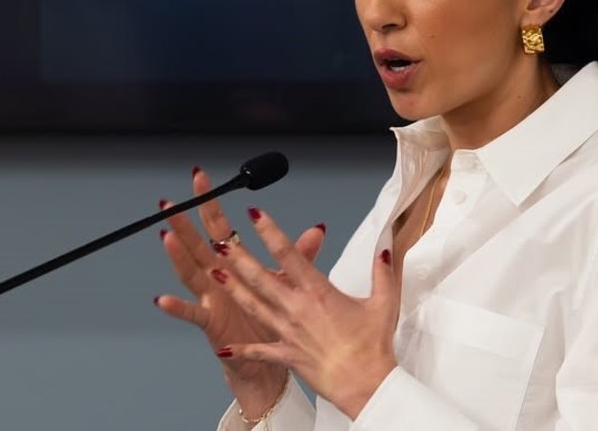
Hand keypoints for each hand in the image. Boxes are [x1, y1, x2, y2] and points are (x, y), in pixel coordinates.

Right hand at [153, 168, 325, 399]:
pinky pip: (192, 314)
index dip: (210, 203)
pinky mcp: (212, 323)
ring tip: (167, 236)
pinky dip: (177, 307)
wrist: (268, 361)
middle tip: (171, 202)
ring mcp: (212, 300)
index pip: (219, 226)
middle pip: (198, 244)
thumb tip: (317, 229)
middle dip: (184, 222)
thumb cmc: (273, 320)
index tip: (201, 179)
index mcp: (235, 265)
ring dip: (178, 255)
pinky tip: (162, 299)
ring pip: (191, 273)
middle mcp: (218, 279)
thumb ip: (298, 255)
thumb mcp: (288, 283)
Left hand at [214, 207, 399, 419]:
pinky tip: (223, 348)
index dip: (269, 231)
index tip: (255, 214)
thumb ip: (382, 273)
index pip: (288, 254)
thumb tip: (384, 249)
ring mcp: (287, 332)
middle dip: (238, 257)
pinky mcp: (286, 354)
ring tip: (212, 274)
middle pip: (260, 278)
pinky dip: (240, 349)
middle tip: (219, 241)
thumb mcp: (384, 303)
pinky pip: (259, 350)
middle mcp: (296, 309)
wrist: (364, 384)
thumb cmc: (372, 347)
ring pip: (253, 306)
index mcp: (318, 292)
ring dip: (231, 289)